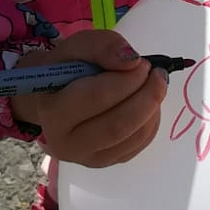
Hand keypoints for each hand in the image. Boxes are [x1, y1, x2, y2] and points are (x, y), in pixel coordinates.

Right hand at [9, 29, 167, 167]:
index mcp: (51, 113)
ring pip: (132, 138)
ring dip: (152, 108)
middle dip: (147, 97)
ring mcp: (86, 159)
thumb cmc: (65, 68)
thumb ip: (101, 46)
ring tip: (155, 84)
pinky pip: (138, 145)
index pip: (97, 98)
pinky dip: (151, 121)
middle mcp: (65, 144)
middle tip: (158, 75)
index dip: (127, 79)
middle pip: (118, 125)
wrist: (54, 95)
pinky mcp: (105, 162)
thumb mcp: (76, 46)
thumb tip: (132, 61)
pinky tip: (148, 102)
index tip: (143, 63)